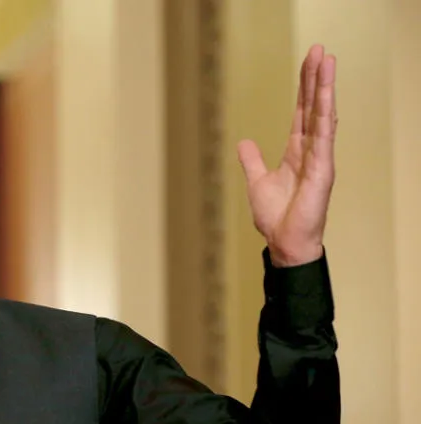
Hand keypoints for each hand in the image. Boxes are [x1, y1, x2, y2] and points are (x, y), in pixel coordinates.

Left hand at [237, 45, 336, 266]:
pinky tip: (327, 97)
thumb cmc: (275, 217)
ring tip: (326, 62)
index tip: (309, 62)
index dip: (305, 88)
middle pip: (314, 107)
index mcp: (296, 151)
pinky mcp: (323, 170)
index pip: (302, 112)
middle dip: (315, 79)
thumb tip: (244, 141)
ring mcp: (319, 159)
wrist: (283, 242)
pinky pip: (324, 138)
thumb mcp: (258, 181)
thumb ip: (252, 160)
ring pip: (322, 116)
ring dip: (324, 89)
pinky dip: (325, 116)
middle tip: (319, 50)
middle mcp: (311, 151)